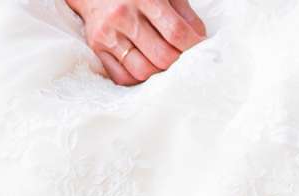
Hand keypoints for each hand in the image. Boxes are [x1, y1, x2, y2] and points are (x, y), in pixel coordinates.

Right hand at [64, 0, 207, 85]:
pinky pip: (122, 77)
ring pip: (143, 71)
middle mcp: (123, 15)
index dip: (194, 45)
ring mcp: (108, 33)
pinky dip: (138, 78)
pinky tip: (144, 64)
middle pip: (162, 57)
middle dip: (178, 61)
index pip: (177, 32)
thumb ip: (184, 14)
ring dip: (159, 72)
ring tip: (163, 61)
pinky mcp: (96, 46)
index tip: (202, 48)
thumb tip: (201, 40)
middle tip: (182, 56)